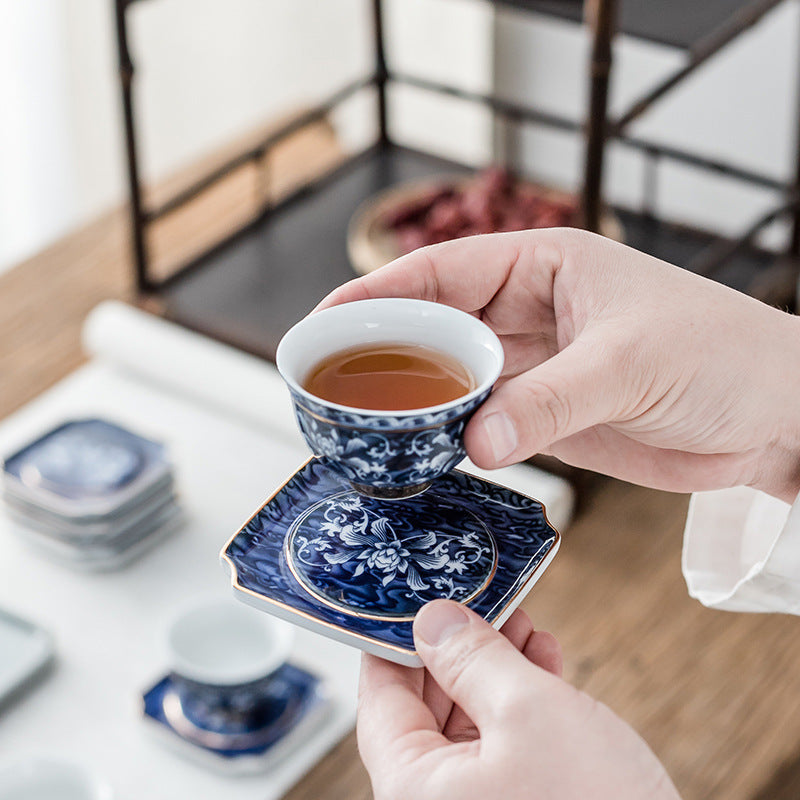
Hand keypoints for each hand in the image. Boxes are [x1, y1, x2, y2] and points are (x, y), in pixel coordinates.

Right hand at [319, 229, 799, 501]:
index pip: (444, 272)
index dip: (380, 293)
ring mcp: (535, 367)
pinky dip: (448, 436)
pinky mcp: (546, 416)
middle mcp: (530, 312)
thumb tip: (475, 440)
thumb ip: (549, 401)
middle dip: (383, 350)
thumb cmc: (723, 355)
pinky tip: (418, 450)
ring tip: (361, 422)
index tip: (328, 319)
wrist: (773, 416)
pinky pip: (482, 422)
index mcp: (545, 266)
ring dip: (413, 399)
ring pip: (453, 379)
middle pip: (436, 327)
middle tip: (330, 381)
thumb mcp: (629, 362)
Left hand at [358, 600, 679, 799]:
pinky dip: (519, 701)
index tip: (416, 597)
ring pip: (469, 721)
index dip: (397, 639)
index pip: (381, 697)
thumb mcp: (528, 712)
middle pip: (426, 707)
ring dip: (494, 668)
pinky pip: (501, 745)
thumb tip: (432, 620)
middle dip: (459, 649)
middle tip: (482, 604)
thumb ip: (472, 659)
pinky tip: (543, 661)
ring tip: (521, 625)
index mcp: (414, 789)